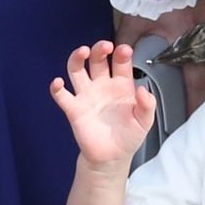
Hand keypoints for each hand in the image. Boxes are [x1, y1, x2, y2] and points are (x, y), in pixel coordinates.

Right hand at [51, 42, 158, 167]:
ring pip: (77, 70)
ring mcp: (87, 96)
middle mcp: (102, 86)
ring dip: (77, 58)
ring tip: (83, 52)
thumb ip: (147, 105)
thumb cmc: (129, 136)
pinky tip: (58, 83)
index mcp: (121, 85)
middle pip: (97, 60)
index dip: (121, 53)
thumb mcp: (145, 121)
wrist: (113, 158)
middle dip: (100, 49)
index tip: (124, 50)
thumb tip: (142, 90)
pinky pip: (62, 96)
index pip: (120, 63)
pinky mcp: (74, 110)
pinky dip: (57, 88)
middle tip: (105, 46)